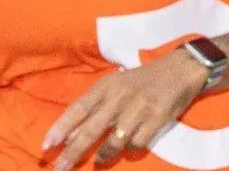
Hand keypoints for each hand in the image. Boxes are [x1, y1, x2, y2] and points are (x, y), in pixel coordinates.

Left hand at [42, 51, 206, 170]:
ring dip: (104, 155)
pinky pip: (137, 144)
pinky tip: (130, 145)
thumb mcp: (116, 85)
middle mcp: (120, 97)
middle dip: (72, 153)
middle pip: (90, 131)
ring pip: (113, 142)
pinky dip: (131, 149)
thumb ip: (95, 107)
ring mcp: (139, 108)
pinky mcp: (157, 118)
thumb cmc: (144, 79)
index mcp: (107, 86)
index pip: (77, 109)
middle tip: (60, 168)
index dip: (60, 128)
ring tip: (100, 160)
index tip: (47, 146)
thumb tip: (70, 136)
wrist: (182, 69)